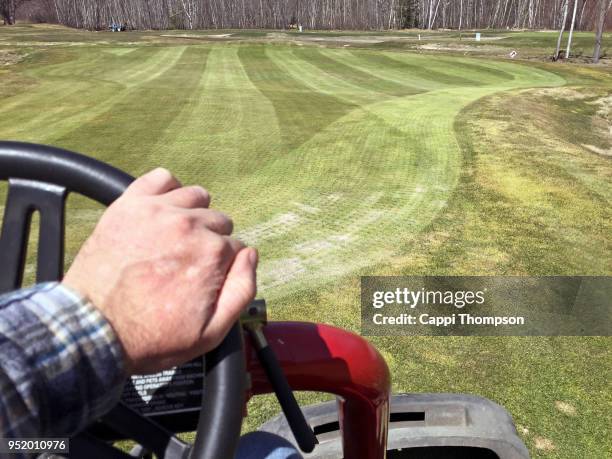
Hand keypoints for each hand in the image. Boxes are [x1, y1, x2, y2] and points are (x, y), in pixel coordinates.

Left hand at [63, 168, 257, 374]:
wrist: (94, 330)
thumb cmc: (151, 336)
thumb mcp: (211, 332)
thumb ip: (243, 290)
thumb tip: (251, 255)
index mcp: (213, 254)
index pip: (235, 247)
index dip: (222, 265)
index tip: (203, 278)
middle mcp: (190, 226)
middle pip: (218, 221)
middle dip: (209, 240)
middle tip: (186, 263)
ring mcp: (159, 211)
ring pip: (197, 197)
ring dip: (193, 214)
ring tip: (175, 238)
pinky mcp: (131, 204)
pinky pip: (162, 178)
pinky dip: (167, 189)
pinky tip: (163, 211)